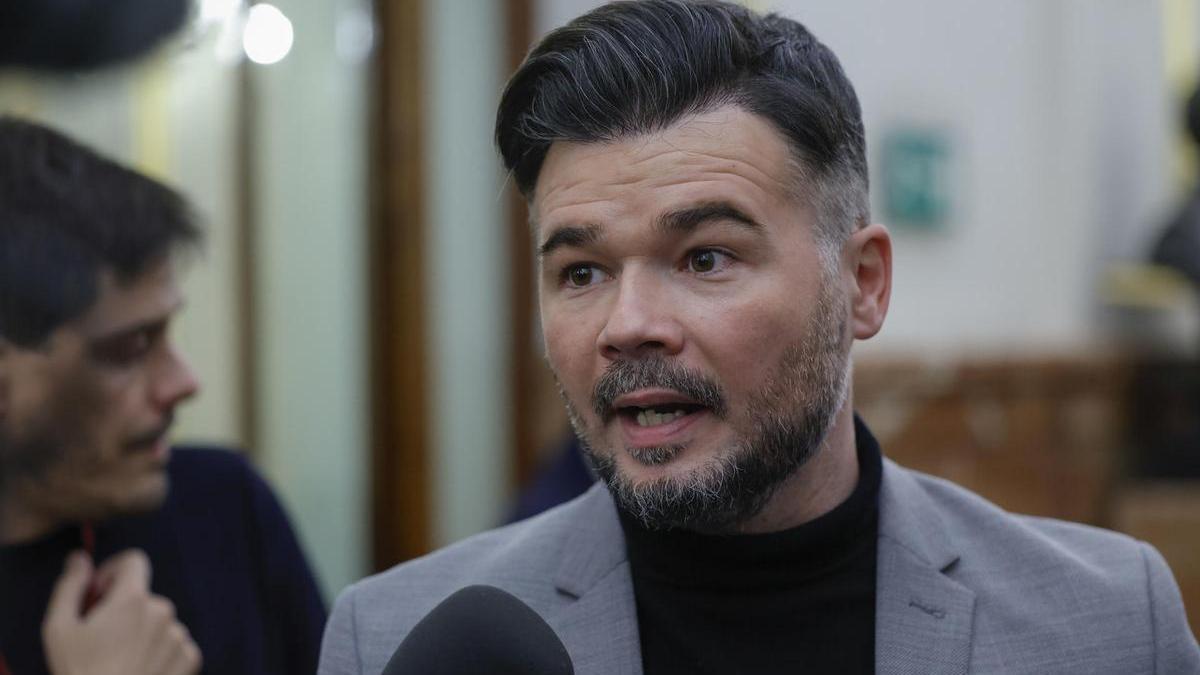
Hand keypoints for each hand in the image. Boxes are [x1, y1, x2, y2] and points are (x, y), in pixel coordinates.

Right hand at [42, 549, 201, 674]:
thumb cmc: (81, 673)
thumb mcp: (60, 629)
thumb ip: (71, 586)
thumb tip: (80, 559)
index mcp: (133, 599)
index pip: (134, 561)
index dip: (113, 572)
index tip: (100, 594)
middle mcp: (163, 611)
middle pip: (142, 597)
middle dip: (122, 610)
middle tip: (101, 640)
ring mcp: (179, 635)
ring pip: (158, 623)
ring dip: (141, 633)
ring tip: (119, 662)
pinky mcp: (192, 658)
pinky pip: (174, 645)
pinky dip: (159, 653)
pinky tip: (139, 671)